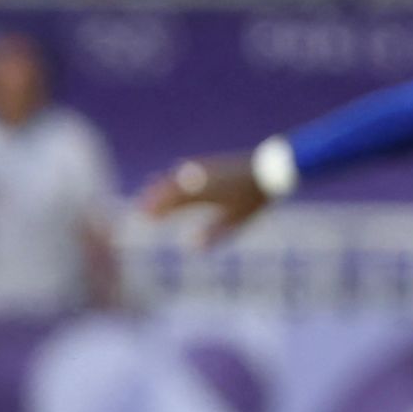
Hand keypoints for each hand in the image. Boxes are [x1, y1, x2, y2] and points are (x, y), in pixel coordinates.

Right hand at [140, 153, 269, 240]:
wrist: (272, 167)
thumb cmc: (254, 197)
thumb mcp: (236, 219)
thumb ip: (213, 233)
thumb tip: (190, 247)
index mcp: (201, 192)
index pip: (172, 202)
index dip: (157, 210)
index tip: (146, 218)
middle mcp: (198, 178)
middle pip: (168, 188)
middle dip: (153, 198)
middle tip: (140, 209)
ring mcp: (203, 169)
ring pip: (175, 177)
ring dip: (161, 185)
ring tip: (150, 190)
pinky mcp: (211, 163)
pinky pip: (185, 169)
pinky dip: (175, 176)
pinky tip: (174, 175)